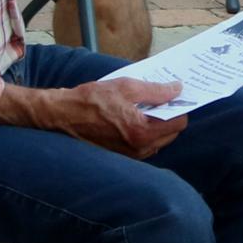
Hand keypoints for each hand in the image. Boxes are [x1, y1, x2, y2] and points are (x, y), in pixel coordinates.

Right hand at [43, 77, 185, 158]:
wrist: (62, 115)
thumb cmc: (91, 100)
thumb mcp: (126, 87)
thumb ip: (156, 90)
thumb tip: (177, 89)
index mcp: (142, 132)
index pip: (179, 123)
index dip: (180, 107)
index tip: (176, 95)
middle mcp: (139, 149)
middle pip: (171, 133)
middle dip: (170, 116)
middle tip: (163, 99)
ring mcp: (130, 155)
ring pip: (159, 140)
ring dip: (159, 124)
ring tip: (148, 106)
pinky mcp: (122, 155)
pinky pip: (145, 145)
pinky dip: (146, 132)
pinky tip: (137, 116)